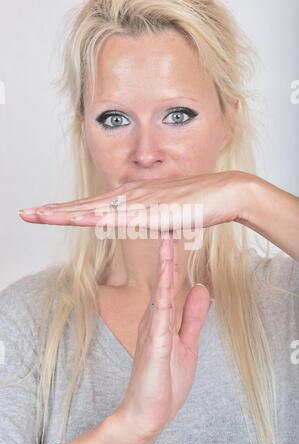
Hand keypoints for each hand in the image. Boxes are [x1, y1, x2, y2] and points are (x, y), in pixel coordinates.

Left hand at [18, 171, 243, 230]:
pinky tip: (77, 219)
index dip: (67, 210)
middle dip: (54, 210)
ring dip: (65, 212)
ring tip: (38, 215)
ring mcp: (141, 201)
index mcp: (132, 198)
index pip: (93, 206)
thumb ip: (148, 218)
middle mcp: (131, 195)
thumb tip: (138, 223)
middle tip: (26, 213)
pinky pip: (119, 217)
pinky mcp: (154, 210)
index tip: (45, 214)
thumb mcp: (166, 215)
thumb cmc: (197, 204)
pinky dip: (95, 217)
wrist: (226, 193)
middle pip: (86, 205)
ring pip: (95, 209)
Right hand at [114, 232, 209, 440]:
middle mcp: (153, 318)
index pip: (169, 281)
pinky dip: (163, 291)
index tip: (180, 236)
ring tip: (168, 240)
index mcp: (160, 317)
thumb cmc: (163, 380)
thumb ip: (192, 316)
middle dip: (167, 252)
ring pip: (159, 290)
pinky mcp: (154, 343)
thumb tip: (201, 288)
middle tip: (171, 222)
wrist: (147, 413)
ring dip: (165, 265)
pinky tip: (167, 275)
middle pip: (162, 279)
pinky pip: (159, 313)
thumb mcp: (186, 343)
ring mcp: (152, 329)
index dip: (175, 258)